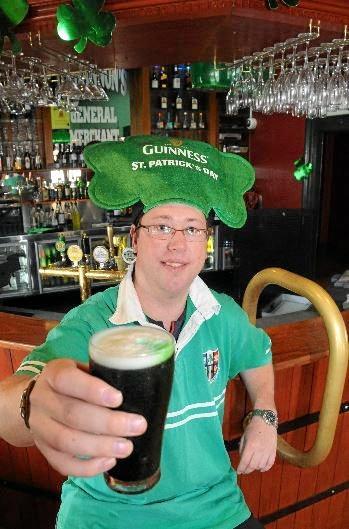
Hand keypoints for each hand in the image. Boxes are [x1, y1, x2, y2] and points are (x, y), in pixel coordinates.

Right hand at [28, 359, 146, 476]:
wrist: (37, 400)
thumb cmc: (72, 383)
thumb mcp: (81, 369)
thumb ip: (101, 376)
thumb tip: (138, 388)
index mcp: (54, 374)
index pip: (68, 380)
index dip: (93, 390)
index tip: (119, 398)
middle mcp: (42, 400)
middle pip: (72, 414)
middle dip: (108, 423)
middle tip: (138, 426)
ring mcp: (39, 427)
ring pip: (65, 441)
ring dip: (99, 447)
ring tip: (127, 448)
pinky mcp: (42, 449)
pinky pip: (61, 463)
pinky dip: (86, 467)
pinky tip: (109, 462)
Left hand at [237, 416, 276, 474]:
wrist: (265, 421)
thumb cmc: (253, 428)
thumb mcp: (244, 437)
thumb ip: (242, 448)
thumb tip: (242, 460)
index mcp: (251, 445)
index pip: (245, 461)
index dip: (241, 468)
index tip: (238, 471)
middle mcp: (260, 450)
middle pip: (253, 465)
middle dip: (247, 470)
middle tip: (244, 471)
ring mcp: (268, 451)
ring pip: (261, 466)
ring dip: (255, 469)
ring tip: (251, 467)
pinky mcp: (274, 451)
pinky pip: (270, 464)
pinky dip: (265, 468)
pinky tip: (261, 468)